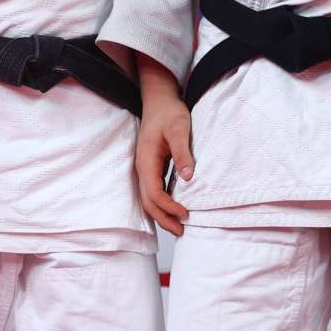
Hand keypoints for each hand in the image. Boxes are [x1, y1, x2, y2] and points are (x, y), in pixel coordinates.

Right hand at [135, 59, 193, 235]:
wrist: (159, 98)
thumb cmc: (169, 112)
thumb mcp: (179, 129)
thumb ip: (182, 153)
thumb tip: (188, 177)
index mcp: (146, 160)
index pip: (154, 193)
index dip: (169, 207)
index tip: (186, 214)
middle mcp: (142, 167)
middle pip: (148, 201)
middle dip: (163, 219)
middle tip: (182, 231)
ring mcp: (145, 167)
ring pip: (149, 198)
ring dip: (162, 214)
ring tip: (178, 226)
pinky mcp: (151, 165)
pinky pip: (153, 190)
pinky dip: (162, 203)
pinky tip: (174, 207)